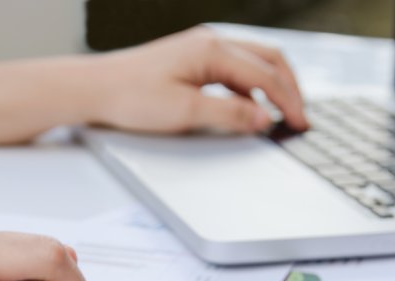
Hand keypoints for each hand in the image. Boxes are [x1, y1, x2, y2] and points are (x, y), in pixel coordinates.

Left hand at [88, 26, 308, 133]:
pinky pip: (233, 68)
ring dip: (271, 86)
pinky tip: (248, 108)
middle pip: (267, 60)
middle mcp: (210, 42)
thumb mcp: (186, 113)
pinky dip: (249, 87)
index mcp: (213, 50)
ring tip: (282, 113)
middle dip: (289, 88)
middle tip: (300, 117)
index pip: (266, 75)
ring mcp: (200, 48)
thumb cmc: (131, 97)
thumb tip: (264, 118)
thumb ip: (230, 115)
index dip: (288, 102)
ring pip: (252, 62)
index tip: (301, 124)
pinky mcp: (191, 59)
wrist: (94, 89)